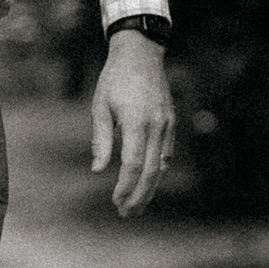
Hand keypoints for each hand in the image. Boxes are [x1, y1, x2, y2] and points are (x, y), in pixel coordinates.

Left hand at [91, 25, 177, 216]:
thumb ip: (101, 139)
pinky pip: (166, 153)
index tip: (116, 202)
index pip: (132, 164)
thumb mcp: (100, 105)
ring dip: (149, 188)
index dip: (125, 187)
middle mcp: (156, 126)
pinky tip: (147, 181)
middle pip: (151, 172)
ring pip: (161, 166)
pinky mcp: (171, 122)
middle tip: (127, 214)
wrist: (140, 53)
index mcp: (136, 122)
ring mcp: (167, 125)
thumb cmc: (114, 78)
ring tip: (136, 205)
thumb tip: (97, 170)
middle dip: (139, 196)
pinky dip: (157, 170)